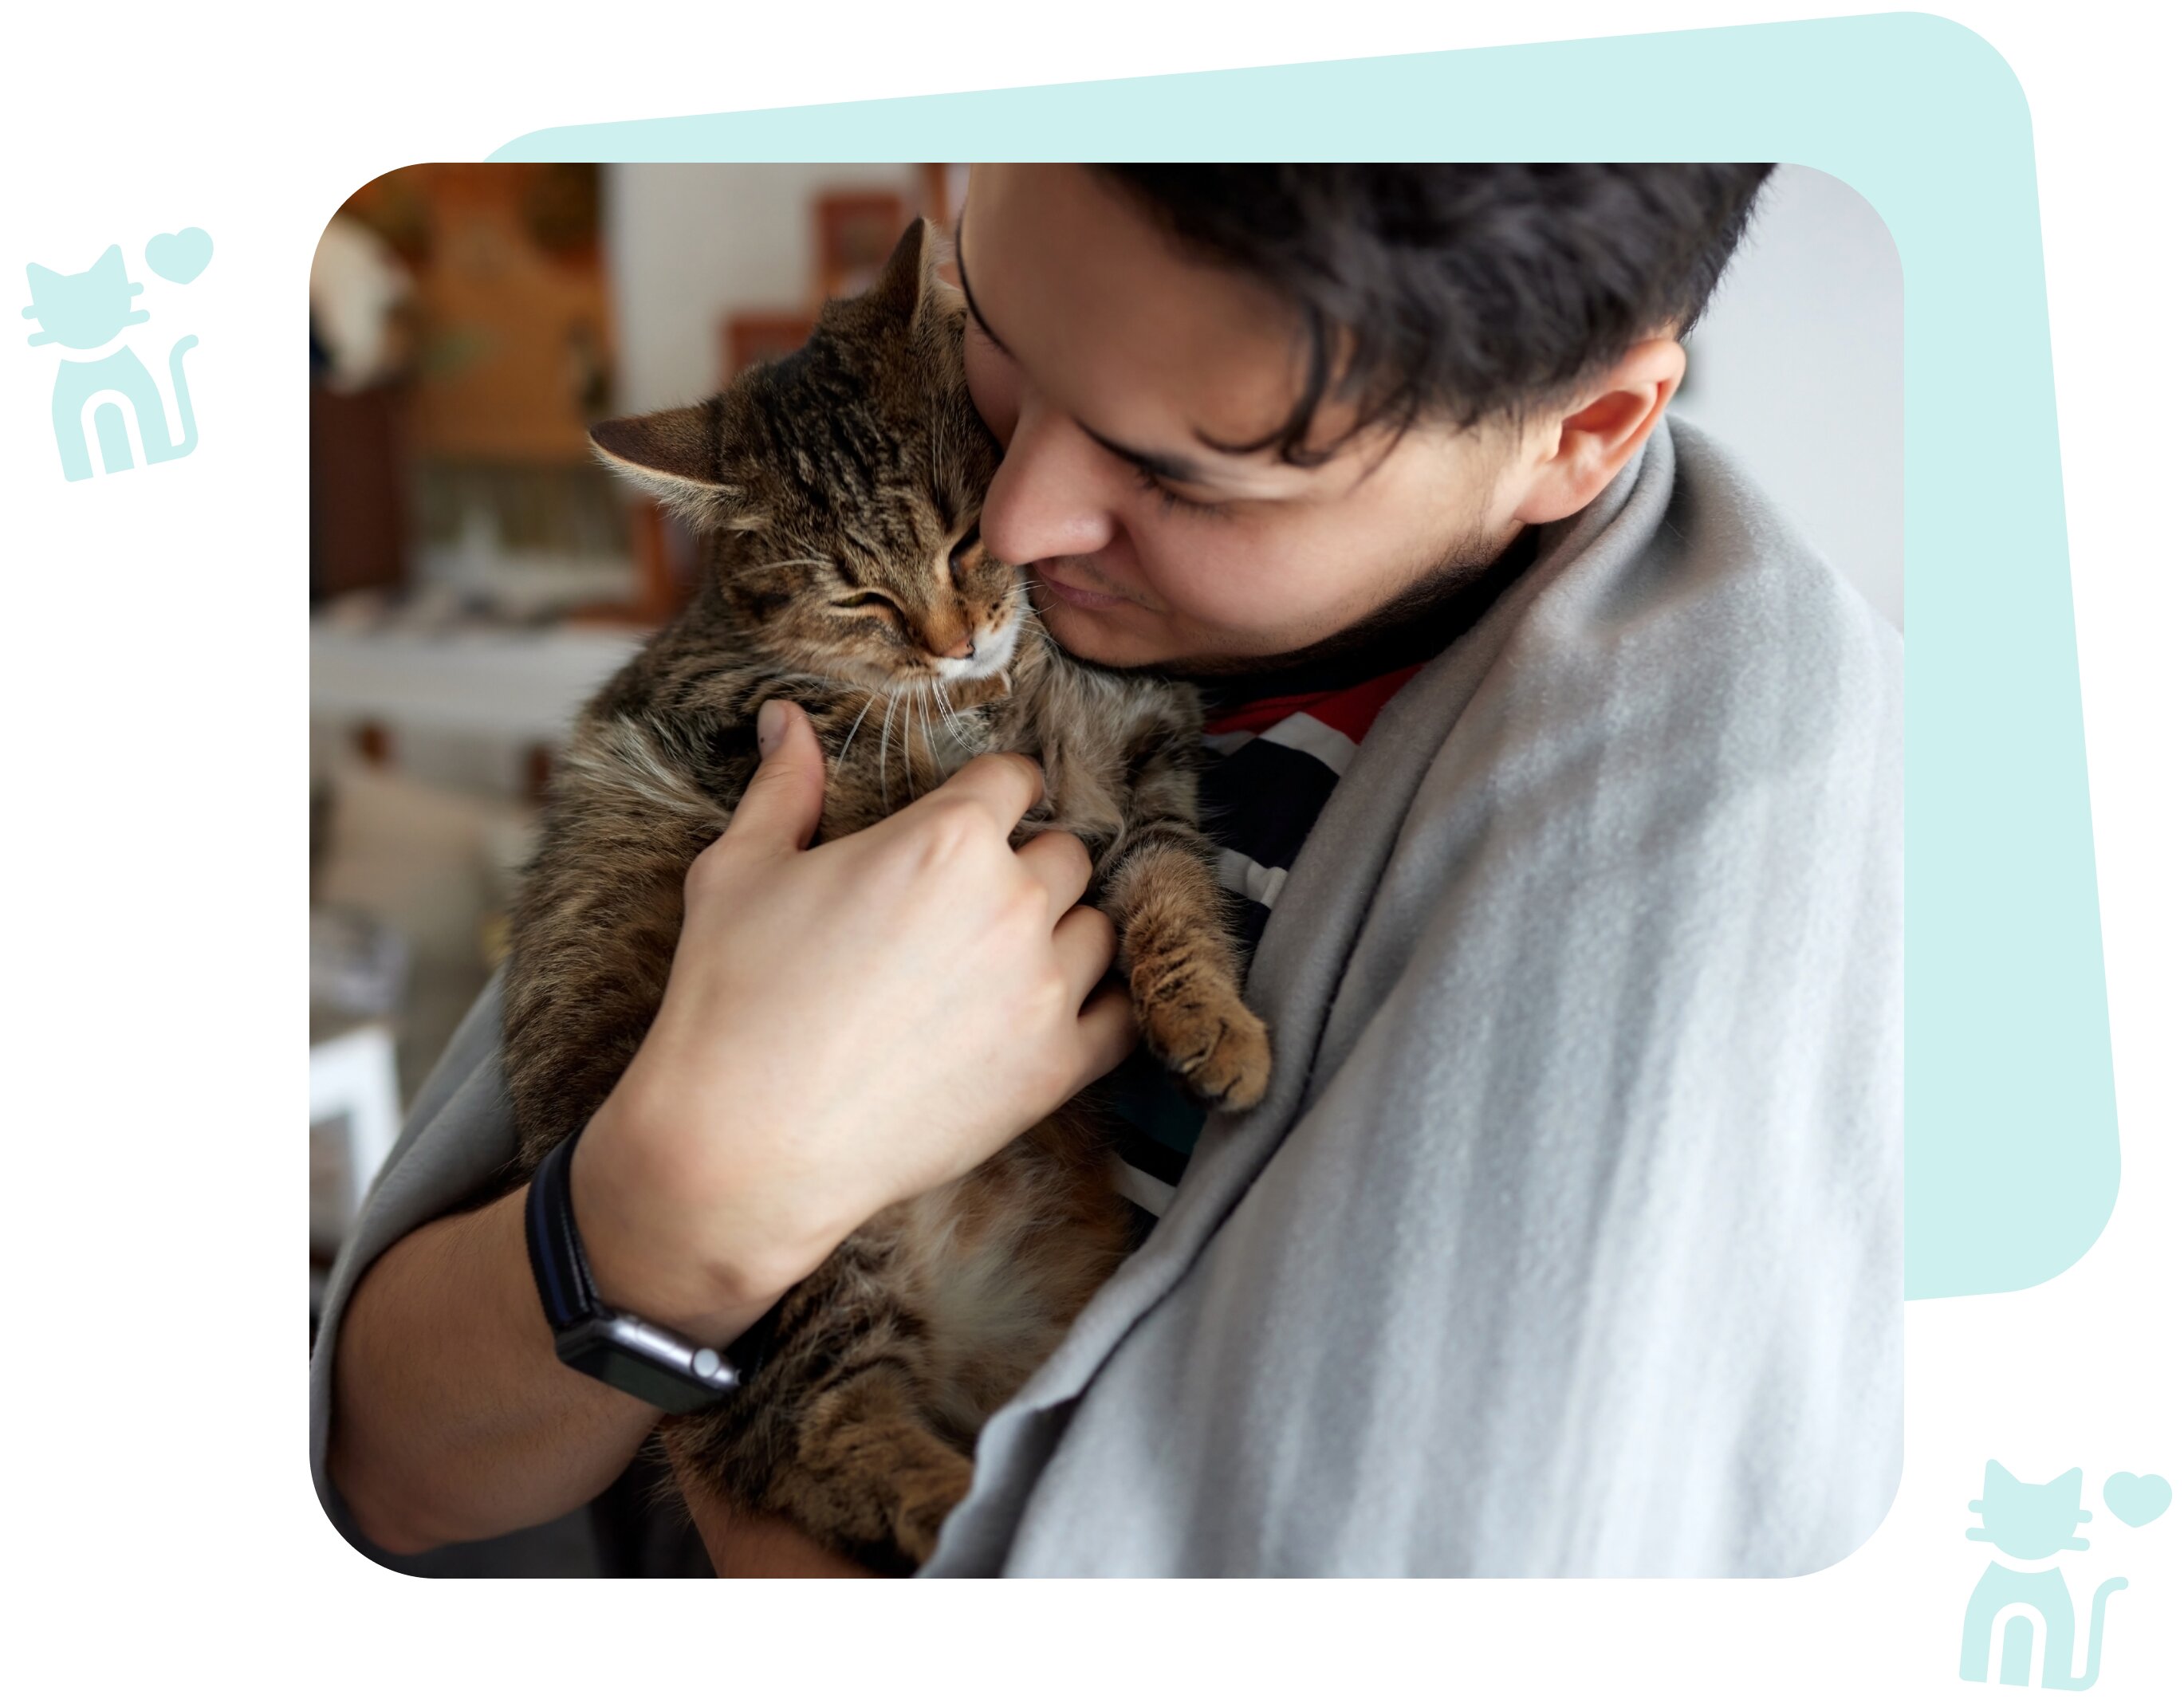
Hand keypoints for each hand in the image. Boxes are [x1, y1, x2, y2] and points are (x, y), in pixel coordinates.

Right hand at [571, 699, 1136, 1343]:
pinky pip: (1123, 1018)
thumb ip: (785, 786)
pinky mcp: (1056, 1067)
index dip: (992, 795)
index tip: (976, 817)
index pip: (1014, 779)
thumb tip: (786, 717)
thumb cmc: (734, 998)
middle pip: (1065, 854)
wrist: (745, 1144)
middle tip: (972, 903)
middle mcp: (1014, 900)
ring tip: (1006, 960)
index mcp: (947, 835)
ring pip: (1097, 929)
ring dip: (1063, 933)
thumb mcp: (741, 870)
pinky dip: (1101, 1009)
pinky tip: (1058, 1011)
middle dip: (1025, 866)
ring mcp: (1044, 987)